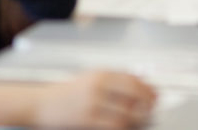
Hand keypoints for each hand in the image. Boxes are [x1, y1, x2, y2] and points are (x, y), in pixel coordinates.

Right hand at [35, 70, 156, 128]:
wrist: (42, 104)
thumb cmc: (67, 93)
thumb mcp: (90, 78)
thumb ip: (114, 79)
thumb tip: (140, 82)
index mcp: (100, 74)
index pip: (133, 79)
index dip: (148, 88)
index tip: (155, 94)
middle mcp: (98, 86)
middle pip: (133, 95)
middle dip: (147, 103)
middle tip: (152, 108)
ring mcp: (92, 104)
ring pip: (126, 113)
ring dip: (138, 118)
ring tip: (141, 119)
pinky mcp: (87, 120)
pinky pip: (114, 125)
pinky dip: (123, 126)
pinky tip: (125, 126)